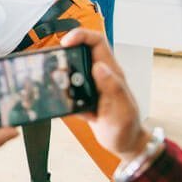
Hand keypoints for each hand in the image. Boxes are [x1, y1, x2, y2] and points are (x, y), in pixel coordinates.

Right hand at [59, 28, 149, 158]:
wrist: (126, 145)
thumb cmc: (127, 128)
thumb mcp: (122, 110)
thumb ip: (113, 87)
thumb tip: (99, 67)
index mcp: (111, 73)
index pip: (97, 42)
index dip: (81, 36)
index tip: (65, 42)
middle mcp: (101, 75)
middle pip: (81, 51)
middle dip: (65, 52)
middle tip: (53, 62)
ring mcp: (92, 86)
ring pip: (72, 69)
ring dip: (61, 74)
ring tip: (54, 84)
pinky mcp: (84, 97)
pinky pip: (69, 88)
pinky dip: (61, 93)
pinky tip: (60, 102)